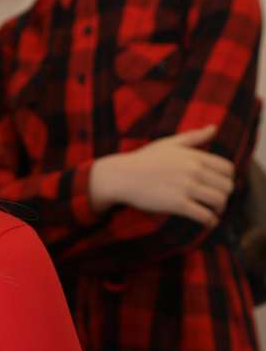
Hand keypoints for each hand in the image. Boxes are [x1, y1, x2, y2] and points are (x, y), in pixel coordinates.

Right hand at [89, 127, 234, 224]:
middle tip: (217, 201)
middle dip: (225, 195)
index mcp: (193, 155)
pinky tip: (207, 223)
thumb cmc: (145, 159)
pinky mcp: (178, 204)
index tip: (220, 185)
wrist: (122, 176)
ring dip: (219, 209)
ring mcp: (186, 187)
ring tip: (213, 212)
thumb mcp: (169, 143)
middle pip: (227, 186)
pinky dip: (210, 222)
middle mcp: (193, 170)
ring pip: (219, 201)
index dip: (228, 179)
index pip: (227, 168)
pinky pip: (204, 216)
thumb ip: (194, 137)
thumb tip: (214, 127)